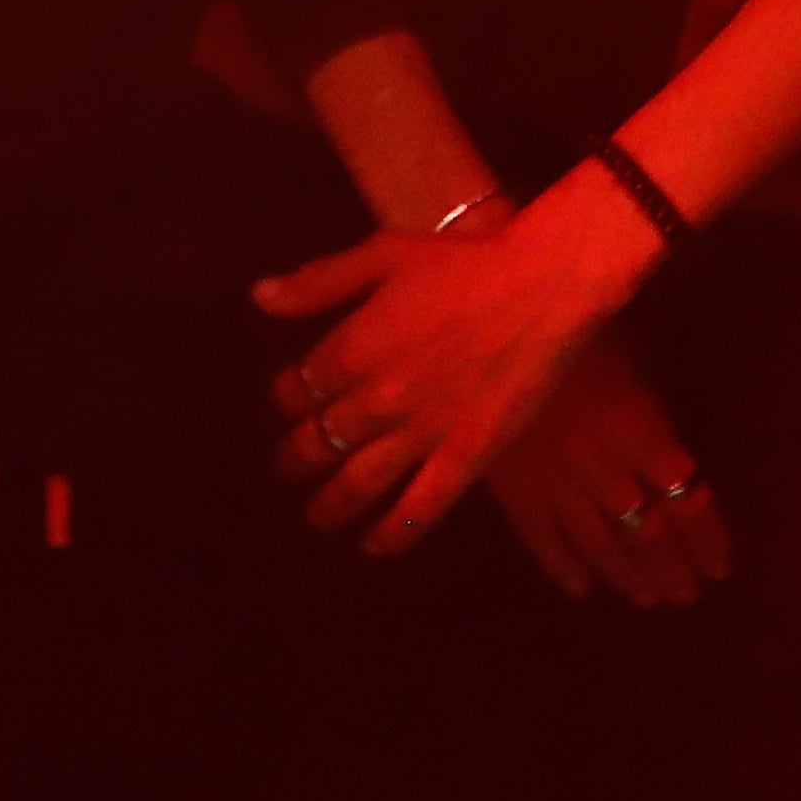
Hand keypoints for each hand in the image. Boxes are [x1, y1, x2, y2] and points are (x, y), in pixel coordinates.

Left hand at [259, 163, 667, 555]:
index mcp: (352, 348)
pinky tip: (374, 546)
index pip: (298, 388)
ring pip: (358, 484)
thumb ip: (319, 282)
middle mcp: (377, 400)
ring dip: (330, 505)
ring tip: (316, 517)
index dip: (286, 399)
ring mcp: (421, 434)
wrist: (541, 289)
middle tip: (289, 469)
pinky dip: (392, 535)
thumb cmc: (462, 264)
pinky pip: (420, 511)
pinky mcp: (464, 459)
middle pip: (320, 441)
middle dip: (296, 459)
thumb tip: (259, 297)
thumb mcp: (383, 254)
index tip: (289, 404)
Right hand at [474, 322, 729, 608]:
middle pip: (650, 534)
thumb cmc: (566, 322)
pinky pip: (544, 541)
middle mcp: (608, 471)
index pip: (690, 502)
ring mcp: (558, 486)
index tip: (720, 567)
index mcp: (643, 431)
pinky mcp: (515, 491)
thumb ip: (648, 397)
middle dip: (673, 569)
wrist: (483, 330)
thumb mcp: (627, 345)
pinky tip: (581, 588)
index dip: (709, 540)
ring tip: (647, 599)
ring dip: (628, 577)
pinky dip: (564, 568)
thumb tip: (671, 435)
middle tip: (687, 596)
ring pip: (602, 546)